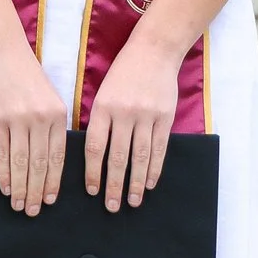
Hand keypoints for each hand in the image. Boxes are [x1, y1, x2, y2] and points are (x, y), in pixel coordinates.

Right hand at [0, 24, 67, 215]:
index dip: (54, 181)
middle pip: (40, 164)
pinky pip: (2, 153)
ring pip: (21, 163)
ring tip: (18, 205)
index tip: (51, 200)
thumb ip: (51, 124)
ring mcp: (17, 119)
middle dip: (37, 191)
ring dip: (20, 188)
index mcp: (58, 114)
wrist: (2, 49)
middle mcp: (40, 118)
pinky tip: (5, 188)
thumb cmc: (26, 75)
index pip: (59, 156)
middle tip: (34, 211)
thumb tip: (49, 160)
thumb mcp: (48, 96)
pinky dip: (3, 174)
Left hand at [85, 34, 179, 213]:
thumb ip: (99, 122)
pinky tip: (149, 183)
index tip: (92, 191)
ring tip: (132, 201)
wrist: (153, 50)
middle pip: (118, 157)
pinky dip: (154, 168)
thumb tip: (93, 157)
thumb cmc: (123, 74)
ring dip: (135, 182)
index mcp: (103, 107)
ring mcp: (146, 115)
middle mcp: (124, 113)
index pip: (94, 147)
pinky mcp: (165, 116)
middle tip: (112, 207)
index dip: (92, 172)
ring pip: (140, 156)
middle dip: (114, 185)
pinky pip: (159, 148)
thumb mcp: (103, 93)